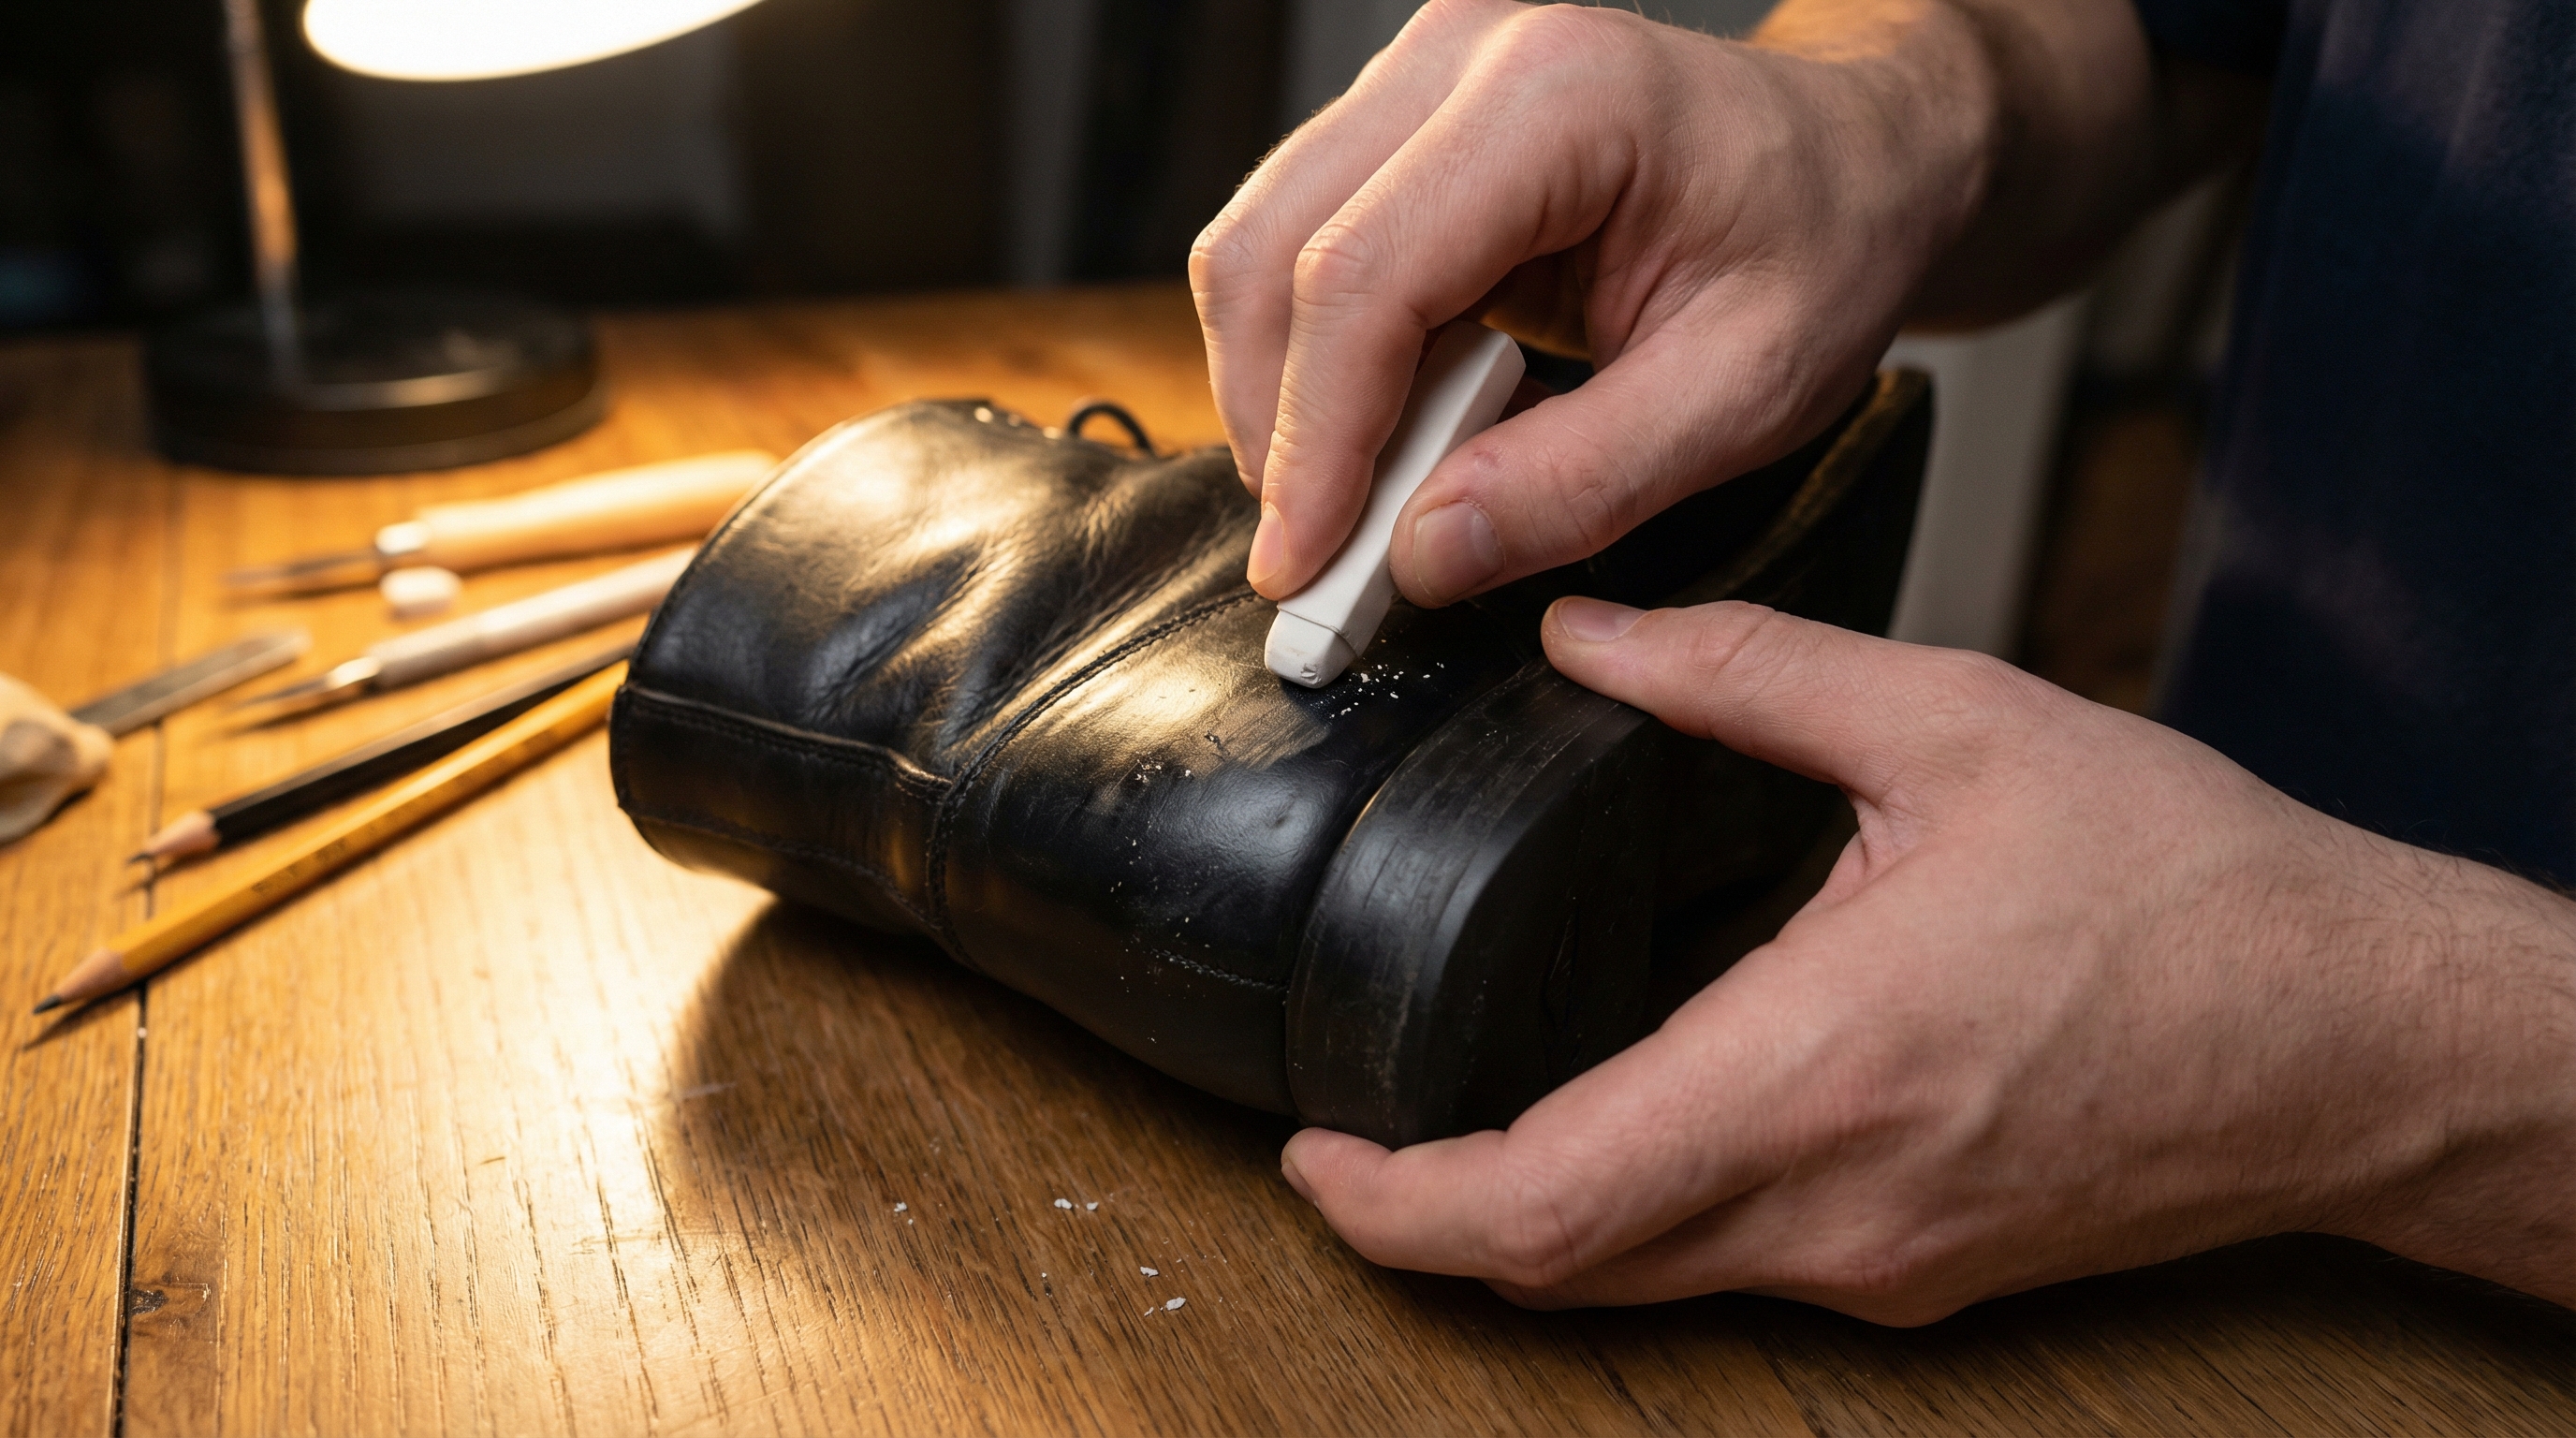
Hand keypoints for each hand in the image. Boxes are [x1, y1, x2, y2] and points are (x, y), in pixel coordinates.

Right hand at [1190, 0, 1998, 604]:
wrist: (1859, 155)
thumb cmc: (1826, 242)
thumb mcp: (1745, 393)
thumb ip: (1583, 481)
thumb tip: (1424, 552)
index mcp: (1561, 97)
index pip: (1364, 276)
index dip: (1316, 439)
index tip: (1306, 566)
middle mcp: (1463, 56)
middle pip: (1272, 253)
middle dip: (1276, 429)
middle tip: (1316, 566)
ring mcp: (1418, 77)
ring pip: (1260, 251)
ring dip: (1285, 400)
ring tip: (1364, 504)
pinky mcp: (1399, 123)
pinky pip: (1301, 252)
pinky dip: (1319, 367)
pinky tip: (1391, 431)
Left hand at [1281, 599, 2575, 1319]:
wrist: (2360, 1034)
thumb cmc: (2187, 889)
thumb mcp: (1953, 728)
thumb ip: (1742, 671)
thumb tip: (1585, 634)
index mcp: (1816, 1069)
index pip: (1543, 1202)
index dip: (1394, 1205)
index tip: (1311, 1157)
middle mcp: (1833, 1204)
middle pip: (1562, 1270)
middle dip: (1429, 1222)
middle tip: (1350, 1139)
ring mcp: (1877, 1260)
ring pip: (1641, 1280)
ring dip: (1531, 1219)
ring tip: (1457, 1119)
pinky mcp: (1919, 1270)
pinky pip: (1732, 1266)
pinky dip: (1642, 1214)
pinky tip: (1627, 1115)